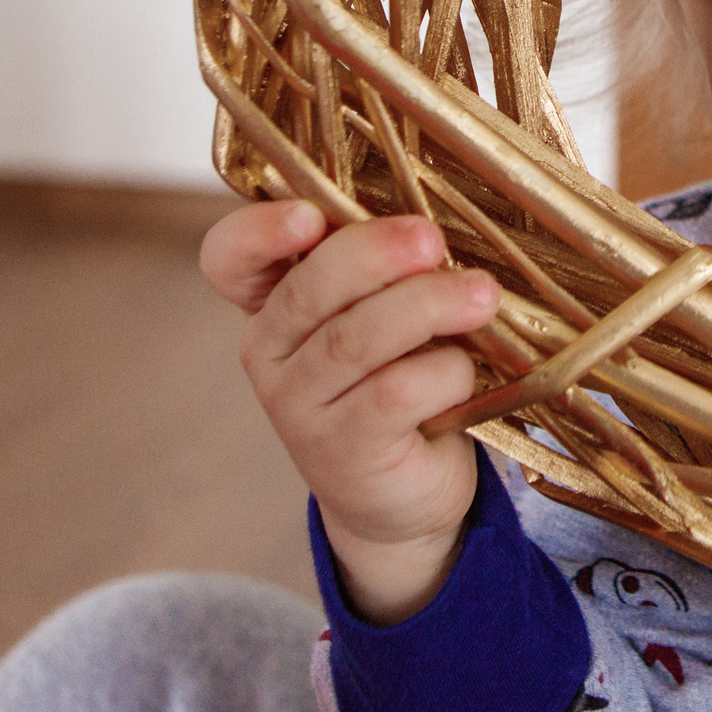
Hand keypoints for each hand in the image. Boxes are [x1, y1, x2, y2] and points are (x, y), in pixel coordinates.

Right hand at [200, 201, 496, 622]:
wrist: (401, 495)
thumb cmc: (399, 380)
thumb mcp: (386, 316)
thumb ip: (390, 272)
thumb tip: (440, 227)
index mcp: (274, 302)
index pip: (229, 259)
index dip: (259, 231)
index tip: (309, 217)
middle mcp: (271, 352)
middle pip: (307, 290)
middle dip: (373, 254)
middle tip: (431, 240)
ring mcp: (298, 406)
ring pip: (354, 340)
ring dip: (425, 307)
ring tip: (482, 295)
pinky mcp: (341, 450)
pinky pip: (393, 395)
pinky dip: (441, 373)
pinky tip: (466, 370)